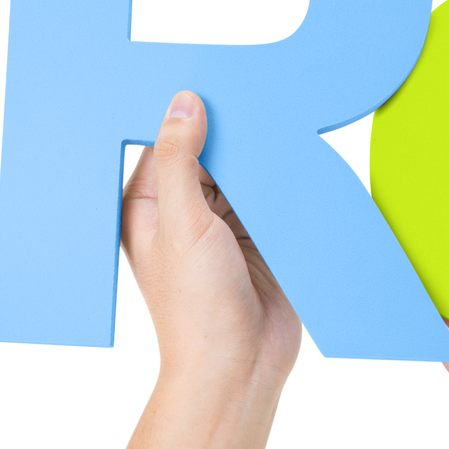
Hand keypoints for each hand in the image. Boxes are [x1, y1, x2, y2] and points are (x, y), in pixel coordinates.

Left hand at [121, 91, 300, 383]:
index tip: (215, 82)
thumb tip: (184, 103)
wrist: (241, 366)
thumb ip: (182, 160)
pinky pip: (275, 198)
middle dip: (235, 134)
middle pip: (213, 154)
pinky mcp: (263, 239)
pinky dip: (286, 184)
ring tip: (284, 125)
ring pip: (248, 174)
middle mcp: (185, 213)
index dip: (190, 113)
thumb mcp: (182, 223)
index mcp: (149, 206)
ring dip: (264, 158)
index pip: (168, 142)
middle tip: (261, 96)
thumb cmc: (195, 307)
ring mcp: (225, 227)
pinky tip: (299, 162)